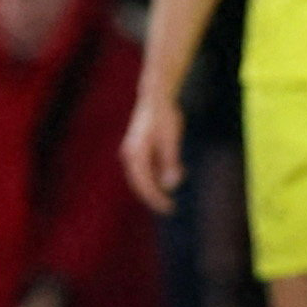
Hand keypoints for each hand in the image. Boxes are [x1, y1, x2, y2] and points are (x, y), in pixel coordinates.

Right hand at [120, 92, 184, 214]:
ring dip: (158, 183)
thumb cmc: (165, 117)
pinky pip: (147, 169)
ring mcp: (132, 153)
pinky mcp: (137, 150)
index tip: (168, 209)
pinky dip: (158, 174)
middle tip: (170, 208)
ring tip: (177, 179)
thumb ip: (170, 162)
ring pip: (144, 177)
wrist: (156, 97)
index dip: (156, 199)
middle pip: (141, 184)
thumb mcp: (171, 140)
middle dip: (155, 196)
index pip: (144, 185)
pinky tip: (174, 170)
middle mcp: (130, 155)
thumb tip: (171, 185)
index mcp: (135, 154)